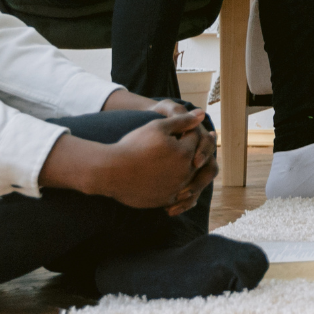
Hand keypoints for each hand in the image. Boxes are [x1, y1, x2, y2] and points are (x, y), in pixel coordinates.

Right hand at [88, 109, 212, 208]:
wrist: (111, 172)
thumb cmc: (133, 146)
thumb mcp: (157, 127)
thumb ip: (182, 121)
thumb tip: (202, 114)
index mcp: (185, 152)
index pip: (196, 139)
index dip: (191, 132)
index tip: (186, 130)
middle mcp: (185, 172)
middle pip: (198, 160)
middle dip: (195, 151)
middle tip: (188, 146)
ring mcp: (176, 188)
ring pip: (192, 180)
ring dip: (192, 172)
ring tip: (183, 164)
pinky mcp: (165, 200)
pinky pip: (179, 196)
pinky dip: (181, 189)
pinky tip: (175, 183)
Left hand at [153, 103, 217, 215]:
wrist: (135, 141)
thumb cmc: (149, 128)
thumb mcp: (161, 117)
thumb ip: (178, 114)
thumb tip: (199, 113)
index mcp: (196, 139)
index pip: (207, 146)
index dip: (203, 153)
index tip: (193, 162)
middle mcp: (196, 156)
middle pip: (208, 170)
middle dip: (198, 182)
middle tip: (185, 191)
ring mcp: (189, 171)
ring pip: (197, 187)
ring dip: (190, 197)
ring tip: (174, 204)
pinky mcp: (180, 184)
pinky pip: (187, 198)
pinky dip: (181, 205)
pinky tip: (169, 211)